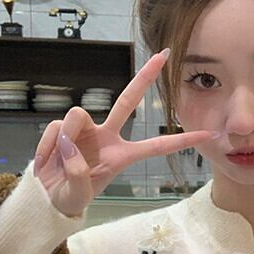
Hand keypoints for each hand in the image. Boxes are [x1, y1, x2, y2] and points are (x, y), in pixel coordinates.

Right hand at [33, 52, 214, 216]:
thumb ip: (77, 174)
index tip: (208, 134)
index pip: (157, 146)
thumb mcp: (77, 195)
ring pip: (77, 115)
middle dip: (145, 77)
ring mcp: (86, 130)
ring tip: (58, 161)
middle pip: (128, 101)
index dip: (182, 140)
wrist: (45, 196)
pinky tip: (46, 161)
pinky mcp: (63, 128)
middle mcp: (107, 137)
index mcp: (122, 156)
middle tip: (164, 55)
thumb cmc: (69, 197)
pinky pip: (56, 128)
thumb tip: (70, 145)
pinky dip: (48, 146)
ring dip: (66, 138)